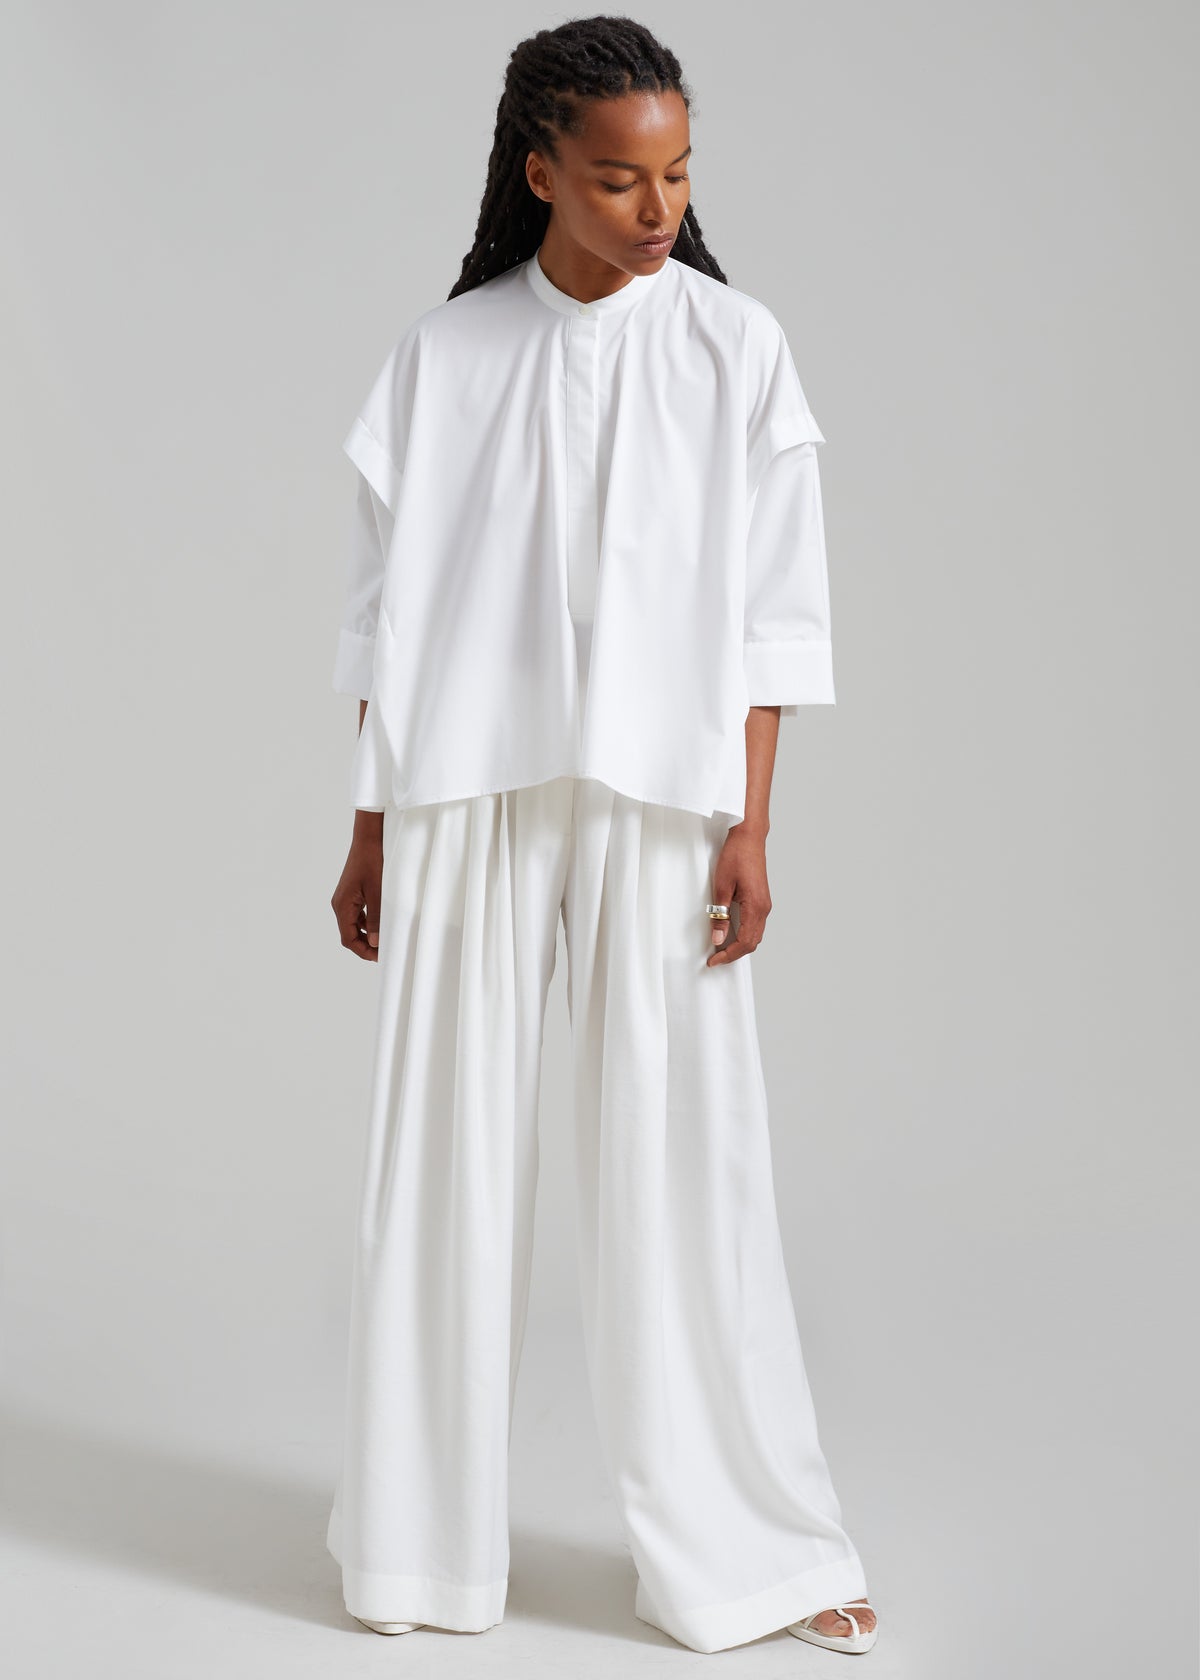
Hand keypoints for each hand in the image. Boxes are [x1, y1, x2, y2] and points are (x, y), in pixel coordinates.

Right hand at [331, 819, 383, 960]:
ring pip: (352, 925)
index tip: (380, 957)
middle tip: (383, 952)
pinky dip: (366, 923)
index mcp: (343, 906)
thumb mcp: (378, 893)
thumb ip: (375, 919)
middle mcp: (340, 904)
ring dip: (366, 935)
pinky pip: (356, 914)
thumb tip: (374, 942)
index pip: (348, 939)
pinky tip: (379, 924)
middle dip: (364, 945)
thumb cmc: (372, 861)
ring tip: (383, 940)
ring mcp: (344, 898)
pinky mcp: (351, 893)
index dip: (363, 951)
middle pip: (348, 934)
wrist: (368, 838)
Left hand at [706, 824, 770, 965]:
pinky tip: (731, 933)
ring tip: (721, 948)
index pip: (745, 943)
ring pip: (755, 935)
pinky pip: (755, 925)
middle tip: (716, 958)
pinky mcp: (762, 899)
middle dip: (734, 954)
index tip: (714, 960)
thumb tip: (718, 938)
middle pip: (752, 943)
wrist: (749, 837)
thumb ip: (719, 915)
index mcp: (755, 907)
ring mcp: (765, 904)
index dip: (729, 955)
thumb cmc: (736, 856)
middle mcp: (764, 908)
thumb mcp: (721, 887)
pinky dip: (744, 934)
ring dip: (740, 945)